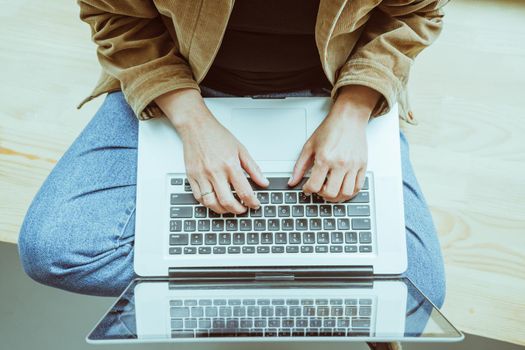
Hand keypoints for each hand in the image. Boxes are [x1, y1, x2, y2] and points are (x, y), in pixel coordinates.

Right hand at [156, 89, 268, 213]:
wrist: (196, 126)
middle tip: (243, 209)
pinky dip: (208, 204)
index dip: (252, 202)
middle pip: (227, 201)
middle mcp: (215, 172)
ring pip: (211, 203)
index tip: (255, 204)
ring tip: (230, 208)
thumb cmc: (217, 135)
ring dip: (222, 210)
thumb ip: (253, 168)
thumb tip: (264, 182)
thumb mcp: (241, 149)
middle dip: (238, 210)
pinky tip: (215, 202)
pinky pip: (199, 197)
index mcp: (230, 165)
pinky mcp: (191, 177)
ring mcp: (201, 176)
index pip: (244, 191)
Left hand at [288, 85, 379, 201]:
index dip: (307, 190)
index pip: (314, 185)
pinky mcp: (362, 165)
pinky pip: (358, 187)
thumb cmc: (330, 129)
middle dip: (321, 195)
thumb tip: (292, 181)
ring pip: (346, 193)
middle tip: (319, 190)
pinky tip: (342, 189)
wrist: (349, 118)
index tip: (307, 188)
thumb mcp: (309, 146)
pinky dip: (350, 193)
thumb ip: (300, 166)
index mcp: (324, 158)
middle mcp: (340, 163)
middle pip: (330, 193)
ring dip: (336, 197)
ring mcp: (353, 165)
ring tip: (331, 191)